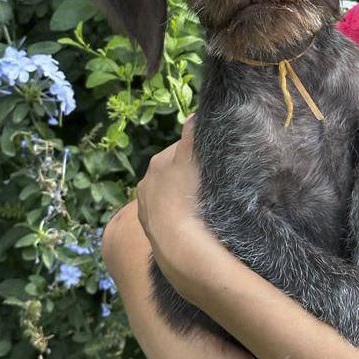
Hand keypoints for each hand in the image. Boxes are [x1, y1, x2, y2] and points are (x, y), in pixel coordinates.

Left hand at [136, 114, 220, 299]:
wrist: (178, 242)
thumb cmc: (187, 194)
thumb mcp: (191, 158)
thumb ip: (192, 134)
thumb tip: (194, 116)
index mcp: (157, 163)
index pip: (180, 149)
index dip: (197, 153)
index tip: (213, 161)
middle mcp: (146, 183)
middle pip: (173, 172)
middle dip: (188, 174)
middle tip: (210, 182)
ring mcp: (145, 208)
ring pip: (169, 194)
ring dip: (182, 196)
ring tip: (202, 203)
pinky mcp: (149, 230)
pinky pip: (168, 215)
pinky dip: (178, 214)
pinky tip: (191, 219)